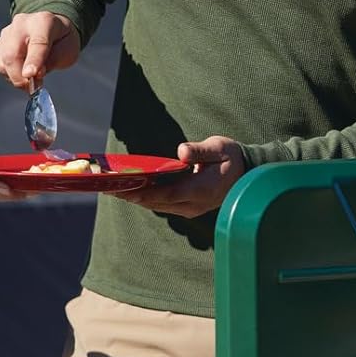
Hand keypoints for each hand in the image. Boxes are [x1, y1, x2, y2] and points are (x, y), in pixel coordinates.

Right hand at [0, 12, 79, 90]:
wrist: (52, 29)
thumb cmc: (62, 40)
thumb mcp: (69, 50)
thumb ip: (54, 60)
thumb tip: (36, 74)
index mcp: (44, 21)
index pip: (37, 42)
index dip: (34, 60)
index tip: (31, 75)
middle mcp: (22, 24)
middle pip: (12, 53)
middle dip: (20, 76)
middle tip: (33, 88)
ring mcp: (8, 32)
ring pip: (4, 61)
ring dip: (16, 77)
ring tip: (32, 80)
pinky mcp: (1, 43)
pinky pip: (2, 65)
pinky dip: (12, 75)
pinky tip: (24, 73)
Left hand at [118, 135, 246, 218]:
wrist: (247, 173)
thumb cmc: (231, 157)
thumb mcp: (219, 148)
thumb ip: (199, 151)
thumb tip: (180, 152)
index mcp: (201, 189)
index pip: (168, 194)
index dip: (146, 194)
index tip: (125, 190)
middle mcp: (194, 204)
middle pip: (157, 202)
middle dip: (132, 196)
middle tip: (108, 188)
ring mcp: (191, 208)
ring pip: (158, 205)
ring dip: (136, 198)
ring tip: (113, 190)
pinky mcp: (188, 207)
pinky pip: (163, 204)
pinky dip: (146, 197)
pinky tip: (130, 190)